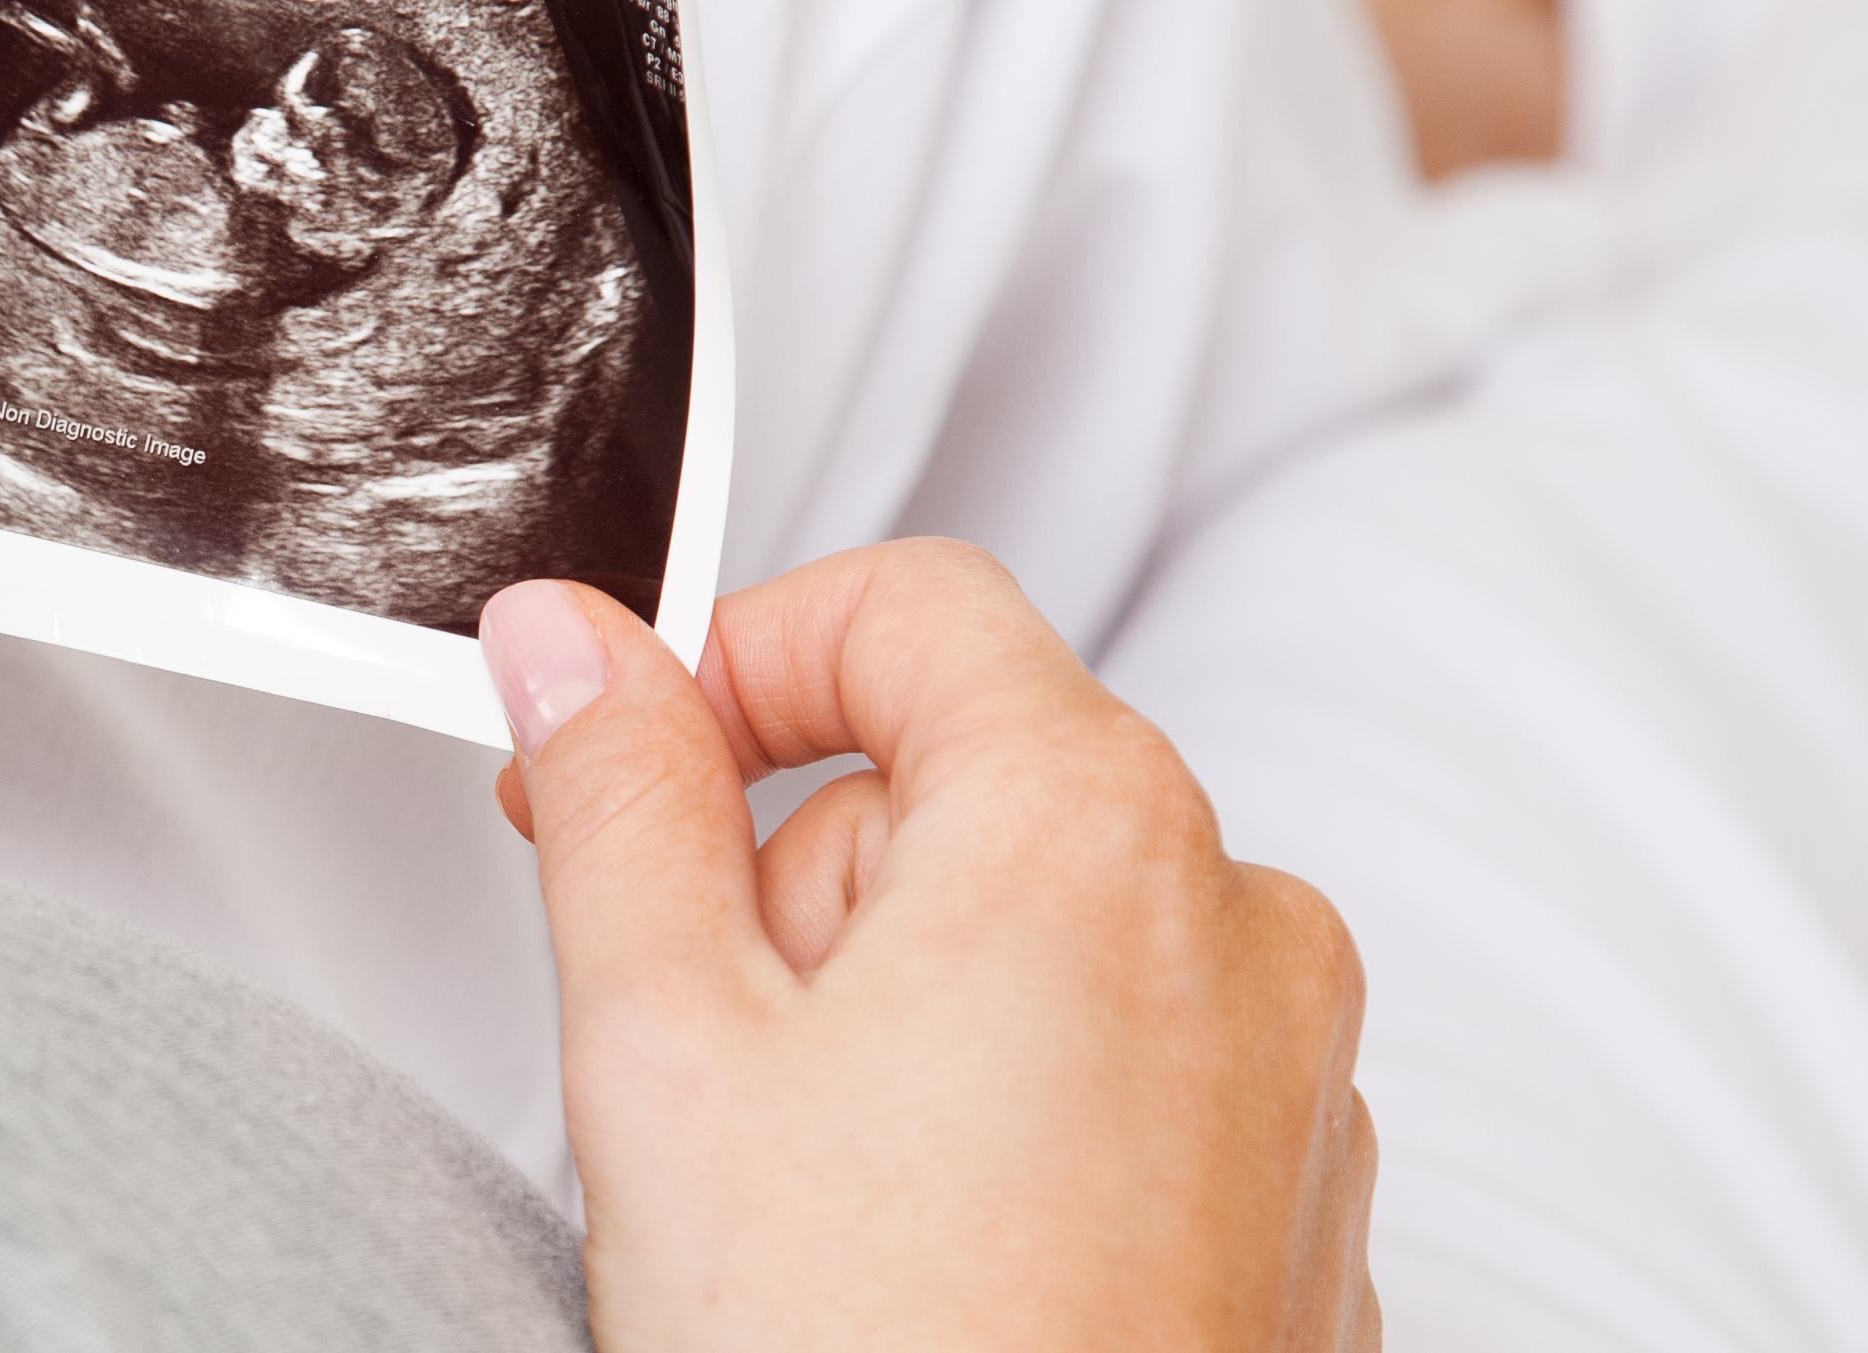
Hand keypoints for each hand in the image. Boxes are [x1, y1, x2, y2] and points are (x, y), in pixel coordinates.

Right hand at [483, 546, 1382, 1350]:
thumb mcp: (665, 1044)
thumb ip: (614, 799)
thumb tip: (571, 645)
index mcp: (1096, 829)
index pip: (907, 606)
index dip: (731, 662)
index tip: (620, 769)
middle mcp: (1239, 930)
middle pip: (963, 784)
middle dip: (802, 889)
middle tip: (702, 1063)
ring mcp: (1291, 1083)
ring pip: (1035, 943)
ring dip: (897, 1020)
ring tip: (810, 1199)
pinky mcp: (1296, 1213)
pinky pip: (1118, 1083)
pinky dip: (1001, 1127)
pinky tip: (912, 1262)